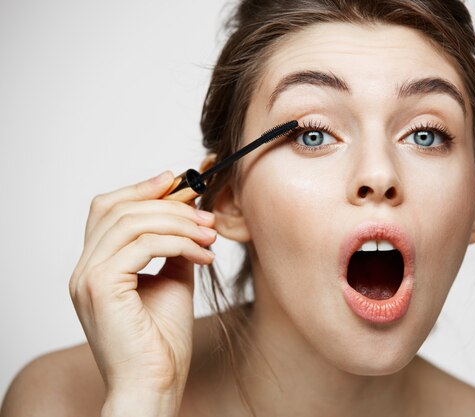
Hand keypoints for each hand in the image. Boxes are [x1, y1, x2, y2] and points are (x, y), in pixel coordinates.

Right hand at [68, 171, 215, 406]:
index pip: (108, 209)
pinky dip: (179, 243)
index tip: (179, 181)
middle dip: (168, 204)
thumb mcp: (172, 281)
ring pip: (131, 222)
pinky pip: (143, 244)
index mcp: (96, 265)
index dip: (142, 189)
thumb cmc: (162, 341)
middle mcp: (84, 268)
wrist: (154, 384)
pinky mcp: (101, 286)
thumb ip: (173, 248)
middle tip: (206, 214)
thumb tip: (191, 218)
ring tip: (210, 234)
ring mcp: (87, 277)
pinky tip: (203, 255)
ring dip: (179, 222)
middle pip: (119, 208)